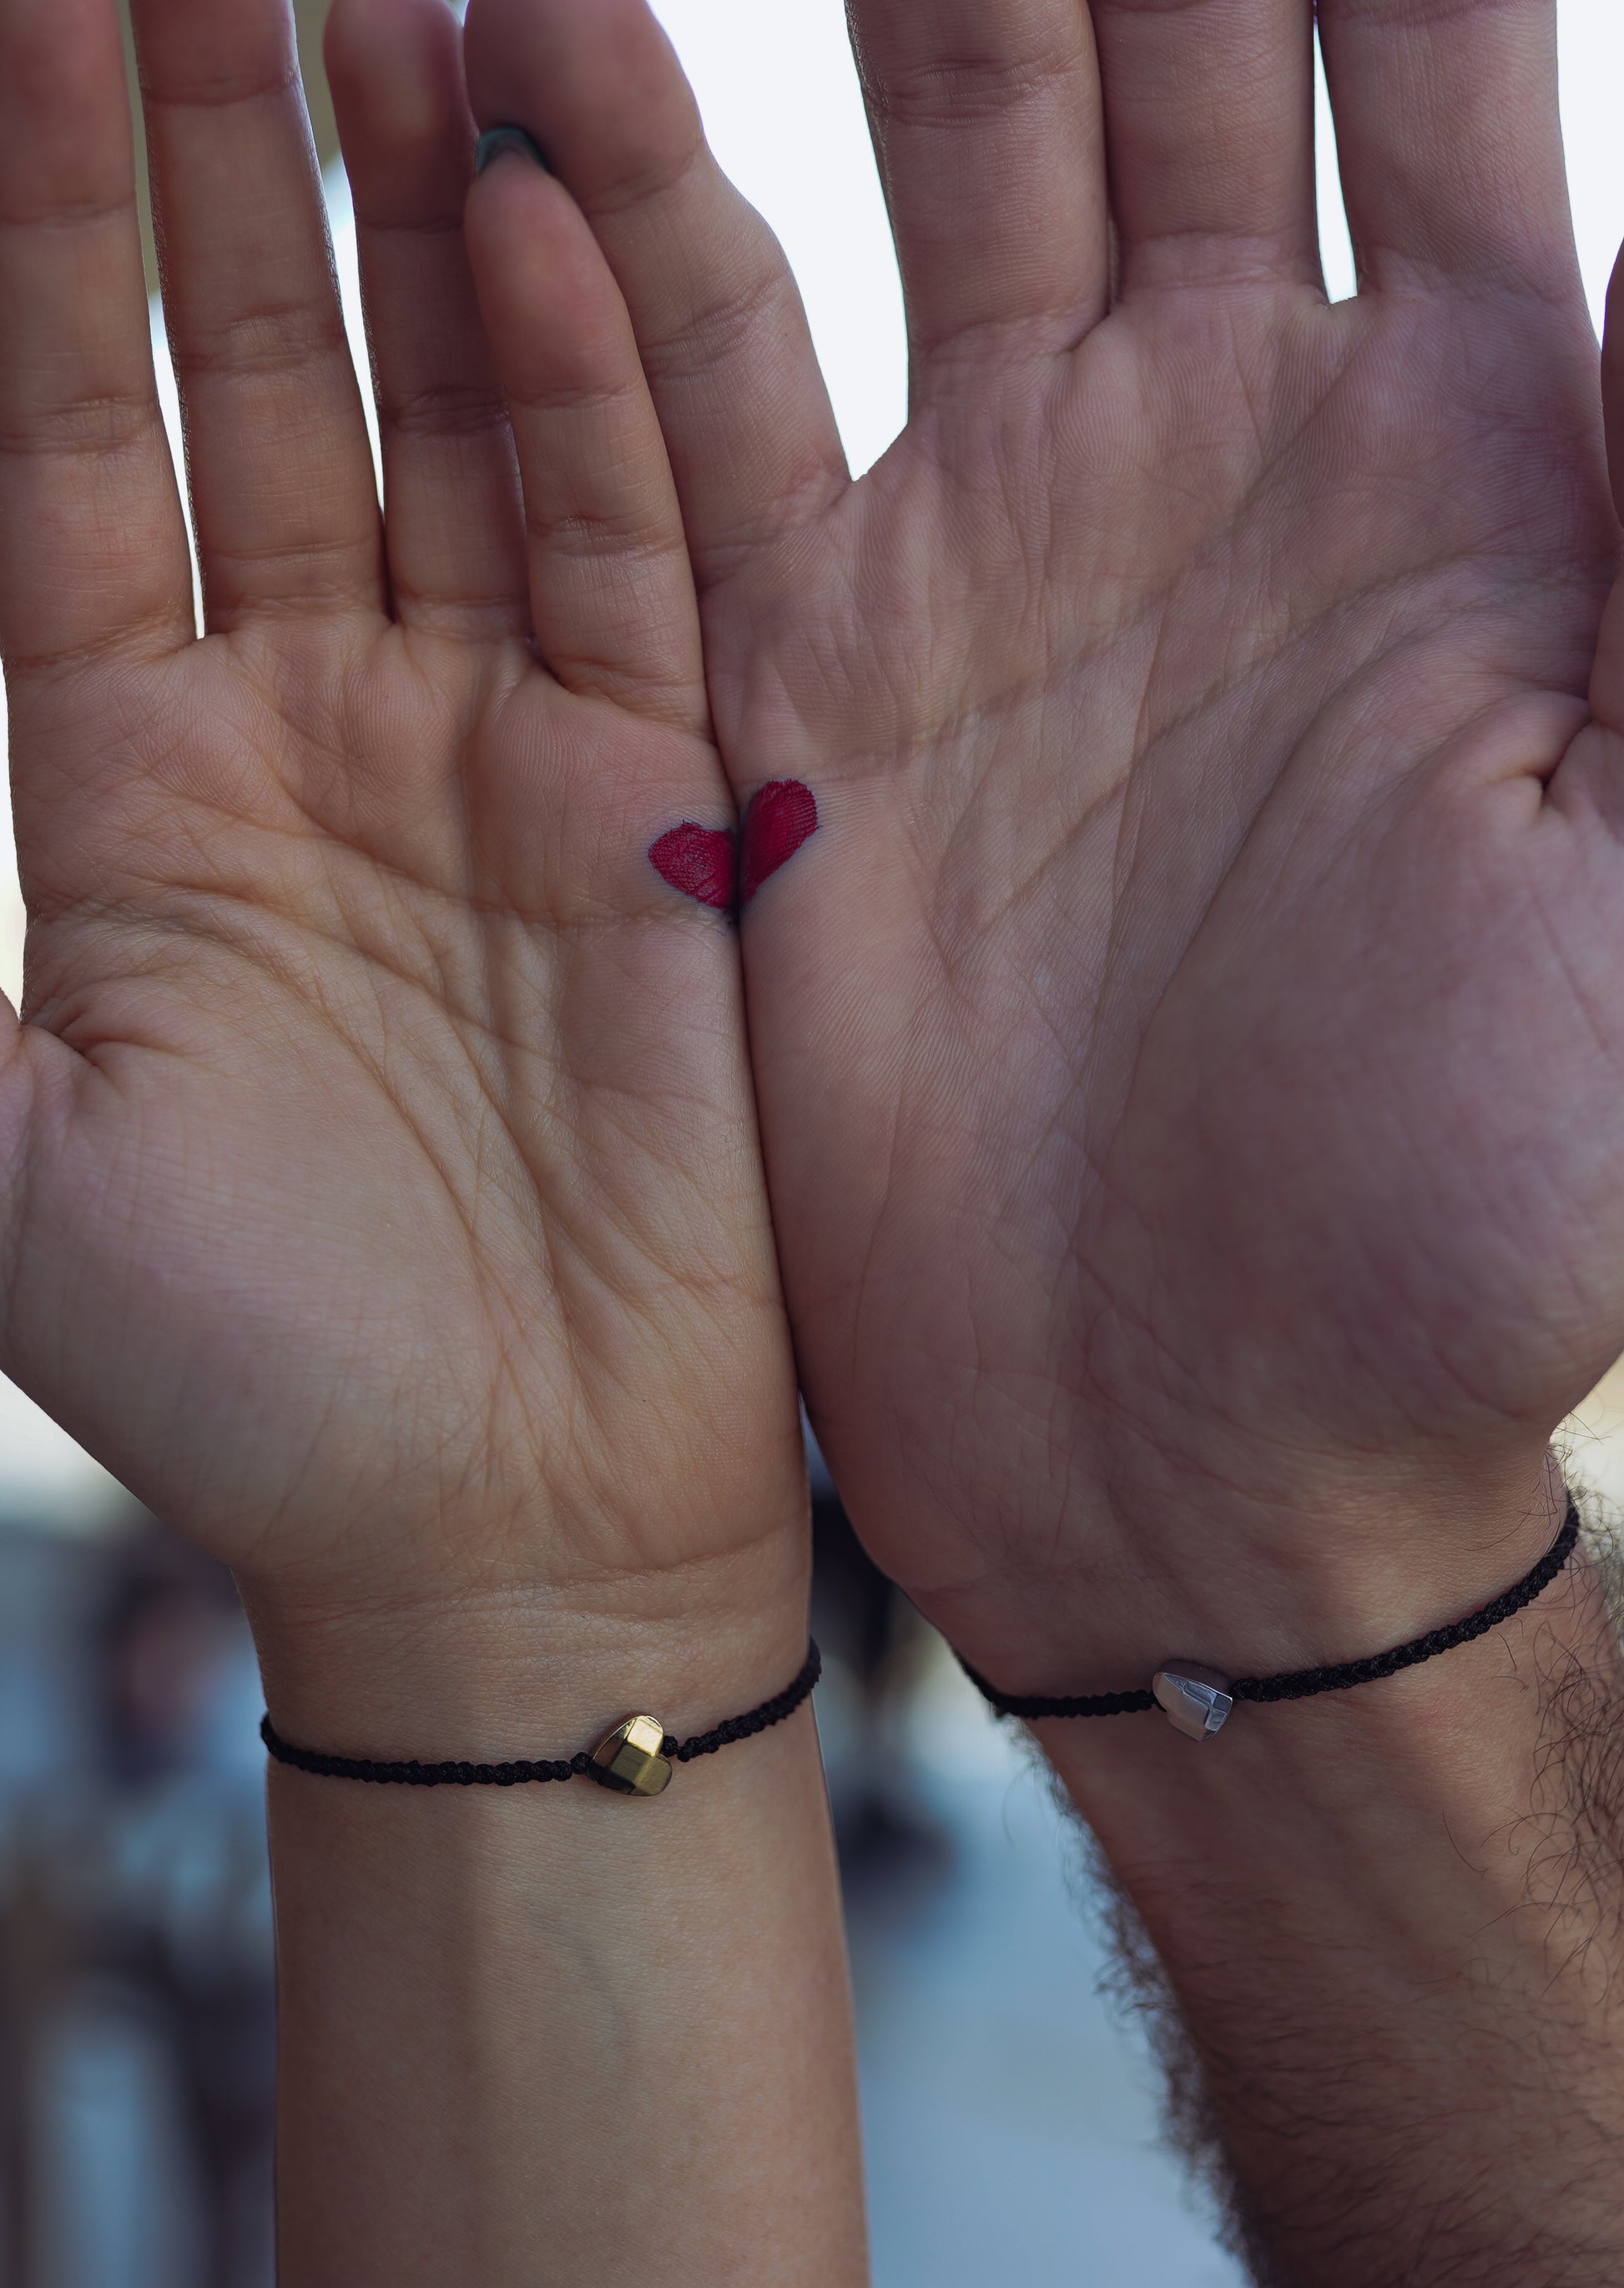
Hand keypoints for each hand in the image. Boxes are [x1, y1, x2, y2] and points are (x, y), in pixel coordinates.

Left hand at [0, 0, 803, 1731]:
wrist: (507, 1519)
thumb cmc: (241, 1367)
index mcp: (134, 770)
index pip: (76, 426)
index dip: (42, 218)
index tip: (33, 7)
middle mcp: (318, 717)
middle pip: (263, 369)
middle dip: (227, 145)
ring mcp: (498, 742)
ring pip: (457, 416)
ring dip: (414, 212)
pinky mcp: (658, 797)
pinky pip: (625, 550)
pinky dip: (581, 391)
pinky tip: (529, 210)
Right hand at [465, 0, 1623, 1685]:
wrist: (1184, 1451)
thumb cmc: (1463, 1226)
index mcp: (1462, 470)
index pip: (1426, 50)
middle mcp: (1217, 456)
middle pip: (1158, 36)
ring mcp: (998, 543)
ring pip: (928, 143)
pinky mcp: (808, 672)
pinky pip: (711, 387)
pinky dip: (632, 226)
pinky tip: (538, 58)